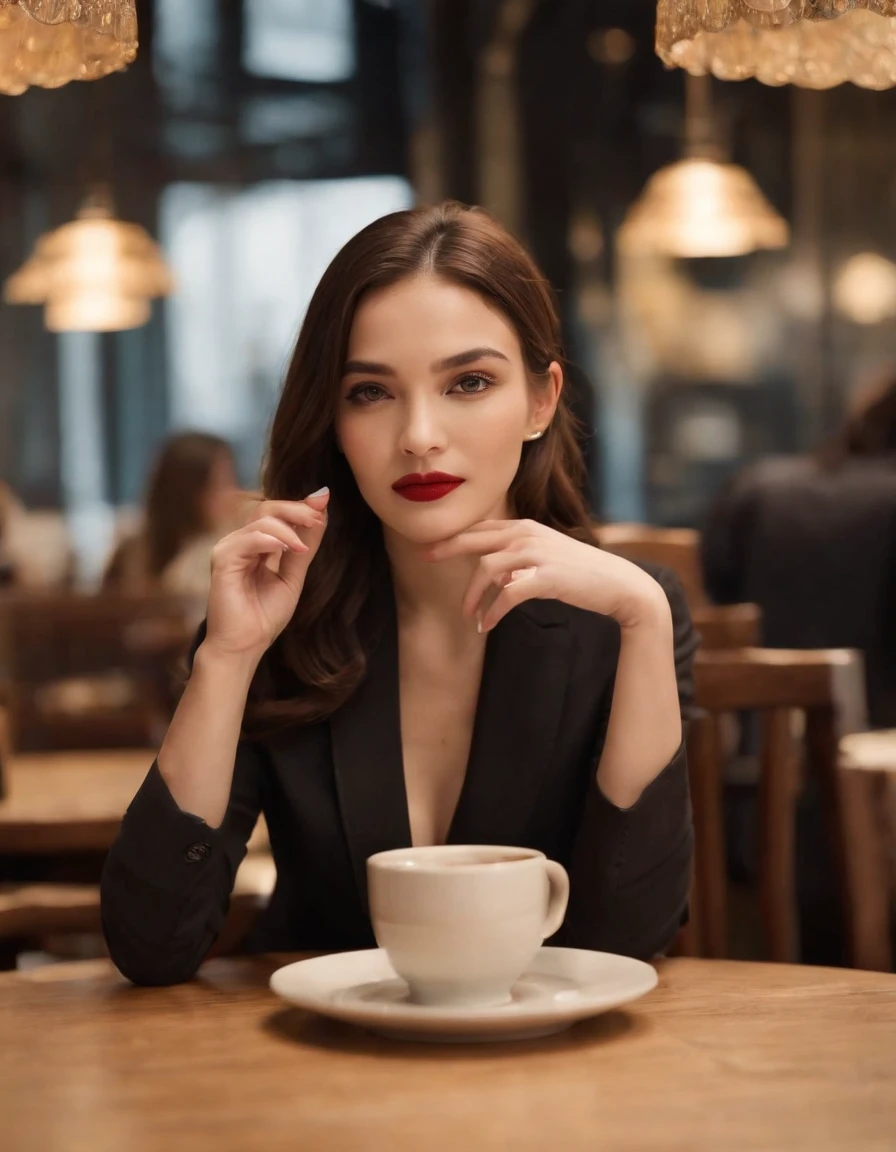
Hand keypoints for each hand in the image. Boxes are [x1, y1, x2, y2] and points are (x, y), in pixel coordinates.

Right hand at [203, 489, 330, 660]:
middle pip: (267, 509)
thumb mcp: (293, 576)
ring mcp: (228, 549)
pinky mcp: (222, 560)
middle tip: (317, 518)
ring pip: (260, 520)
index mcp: (255, 545)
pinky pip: (248, 538)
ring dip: (288, 529)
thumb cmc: (264, 616)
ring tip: (302, 548)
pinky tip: (287, 549)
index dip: (300, 506)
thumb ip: (305, 544)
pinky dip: (271, 540)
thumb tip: (322, 508)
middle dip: (296, 510)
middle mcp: (240, 543)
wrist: (245, 646)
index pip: (276, 514)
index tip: (323, 501)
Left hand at [422, 518, 667, 631]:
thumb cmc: (583, 574)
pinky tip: (487, 625)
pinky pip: (506, 595)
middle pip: (475, 540)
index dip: (454, 537)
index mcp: (527, 527)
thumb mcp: (548, 556)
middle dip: (446, 549)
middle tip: (424, 559)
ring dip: (472, 596)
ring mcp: (536, 554)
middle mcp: (528, 535)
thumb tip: (495, 574)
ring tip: (469, 616)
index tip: (432, 548)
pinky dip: (492, 611)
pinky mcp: (544, 577)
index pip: (482, 528)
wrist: (620, 584)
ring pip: (486, 570)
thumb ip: (520, 558)